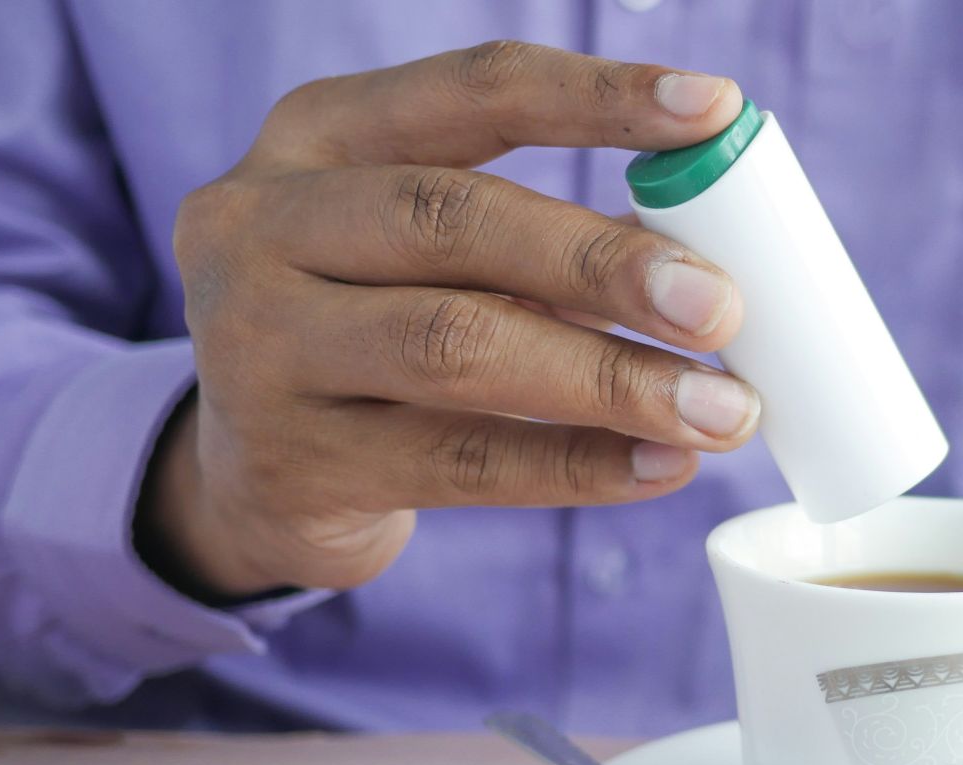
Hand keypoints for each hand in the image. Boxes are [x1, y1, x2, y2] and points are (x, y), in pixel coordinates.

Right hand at [142, 42, 757, 598]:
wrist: (240, 475)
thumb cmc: (372, 332)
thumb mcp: (429, 256)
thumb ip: (544, 241)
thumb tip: (707, 257)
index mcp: (317, 136)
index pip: (473, 91)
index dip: (600, 97)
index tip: (715, 111)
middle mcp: (262, 225)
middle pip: (454, 220)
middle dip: (605, 263)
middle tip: (722, 306)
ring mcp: (259, 348)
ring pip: (458, 347)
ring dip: (611, 380)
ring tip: (721, 408)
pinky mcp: (293, 464)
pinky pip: (463, 464)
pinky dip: (580, 465)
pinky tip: (663, 467)